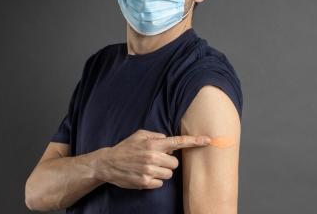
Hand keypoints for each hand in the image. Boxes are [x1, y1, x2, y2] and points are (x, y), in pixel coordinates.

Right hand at [94, 129, 210, 189]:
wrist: (108, 163)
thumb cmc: (126, 148)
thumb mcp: (140, 135)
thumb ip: (156, 135)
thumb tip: (169, 139)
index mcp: (153, 144)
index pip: (178, 142)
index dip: (195, 141)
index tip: (208, 140)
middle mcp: (153, 156)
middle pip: (175, 162)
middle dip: (169, 162)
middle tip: (157, 160)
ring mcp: (149, 170)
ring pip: (169, 174)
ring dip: (162, 171)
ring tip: (149, 167)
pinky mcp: (145, 182)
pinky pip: (160, 183)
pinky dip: (155, 180)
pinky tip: (144, 174)